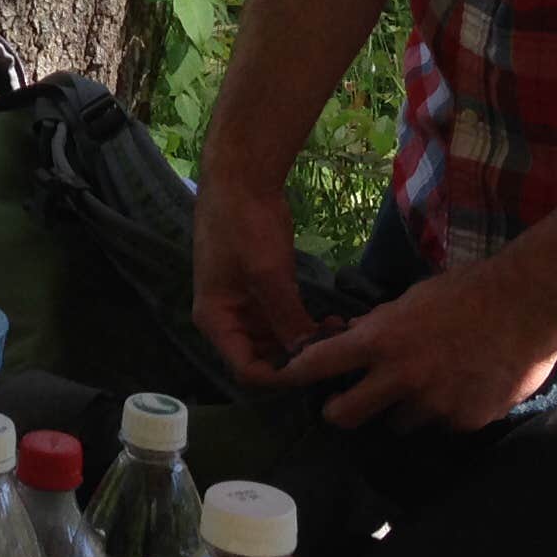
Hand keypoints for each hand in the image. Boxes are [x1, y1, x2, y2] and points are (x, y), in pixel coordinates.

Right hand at [193, 171, 320, 385]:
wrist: (241, 179)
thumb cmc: (244, 226)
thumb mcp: (267, 275)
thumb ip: (286, 319)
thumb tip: (309, 358)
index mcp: (215, 320)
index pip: (246, 369)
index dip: (280, 378)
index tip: (317, 371)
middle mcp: (227, 319)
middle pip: (261, 358)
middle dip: (297, 361)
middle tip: (338, 355)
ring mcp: (245, 304)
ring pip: (275, 341)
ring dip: (304, 343)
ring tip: (341, 335)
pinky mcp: (262, 289)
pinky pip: (282, 319)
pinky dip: (304, 325)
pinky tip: (333, 322)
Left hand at [273, 252, 556, 432]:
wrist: (528, 306)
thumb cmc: (468, 292)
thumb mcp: (412, 299)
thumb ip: (379, 324)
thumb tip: (351, 337)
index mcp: (381, 341)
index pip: (320, 365)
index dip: (296, 374)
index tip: (284, 380)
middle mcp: (400, 379)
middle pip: (345, 416)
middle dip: (341, 412)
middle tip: (347, 404)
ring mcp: (433, 405)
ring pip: (398, 423)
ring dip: (402, 410)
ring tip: (425, 386)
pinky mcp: (464, 421)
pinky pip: (440, 425)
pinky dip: (443, 412)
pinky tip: (460, 388)